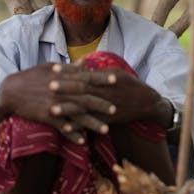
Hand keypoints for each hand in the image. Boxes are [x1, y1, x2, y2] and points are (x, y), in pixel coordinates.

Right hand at [0, 63, 113, 141]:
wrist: (10, 91)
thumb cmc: (32, 77)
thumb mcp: (49, 68)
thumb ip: (69, 68)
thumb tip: (86, 62)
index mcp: (62, 76)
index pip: (86, 76)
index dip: (101, 78)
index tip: (116, 79)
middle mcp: (60, 90)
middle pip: (84, 97)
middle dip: (101, 103)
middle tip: (115, 109)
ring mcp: (53, 104)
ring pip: (76, 114)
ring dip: (91, 123)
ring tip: (106, 130)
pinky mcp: (46, 116)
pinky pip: (61, 127)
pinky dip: (72, 134)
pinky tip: (83, 141)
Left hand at [48, 65, 168, 125]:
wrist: (146, 102)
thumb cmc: (129, 85)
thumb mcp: (115, 73)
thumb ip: (97, 72)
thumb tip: (81, 65)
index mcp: (106, 79)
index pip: (84, 73)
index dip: (69, 71)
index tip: (54, 68)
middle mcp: (105, 92)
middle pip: (82, 90)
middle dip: (65, 88)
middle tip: (48, 86)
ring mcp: (106, 107)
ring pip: (84, 108)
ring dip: (67, 109)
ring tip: (51, 109)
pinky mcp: (107, 120)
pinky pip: (90, 123)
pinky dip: (79, 126)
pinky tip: (66, 128)